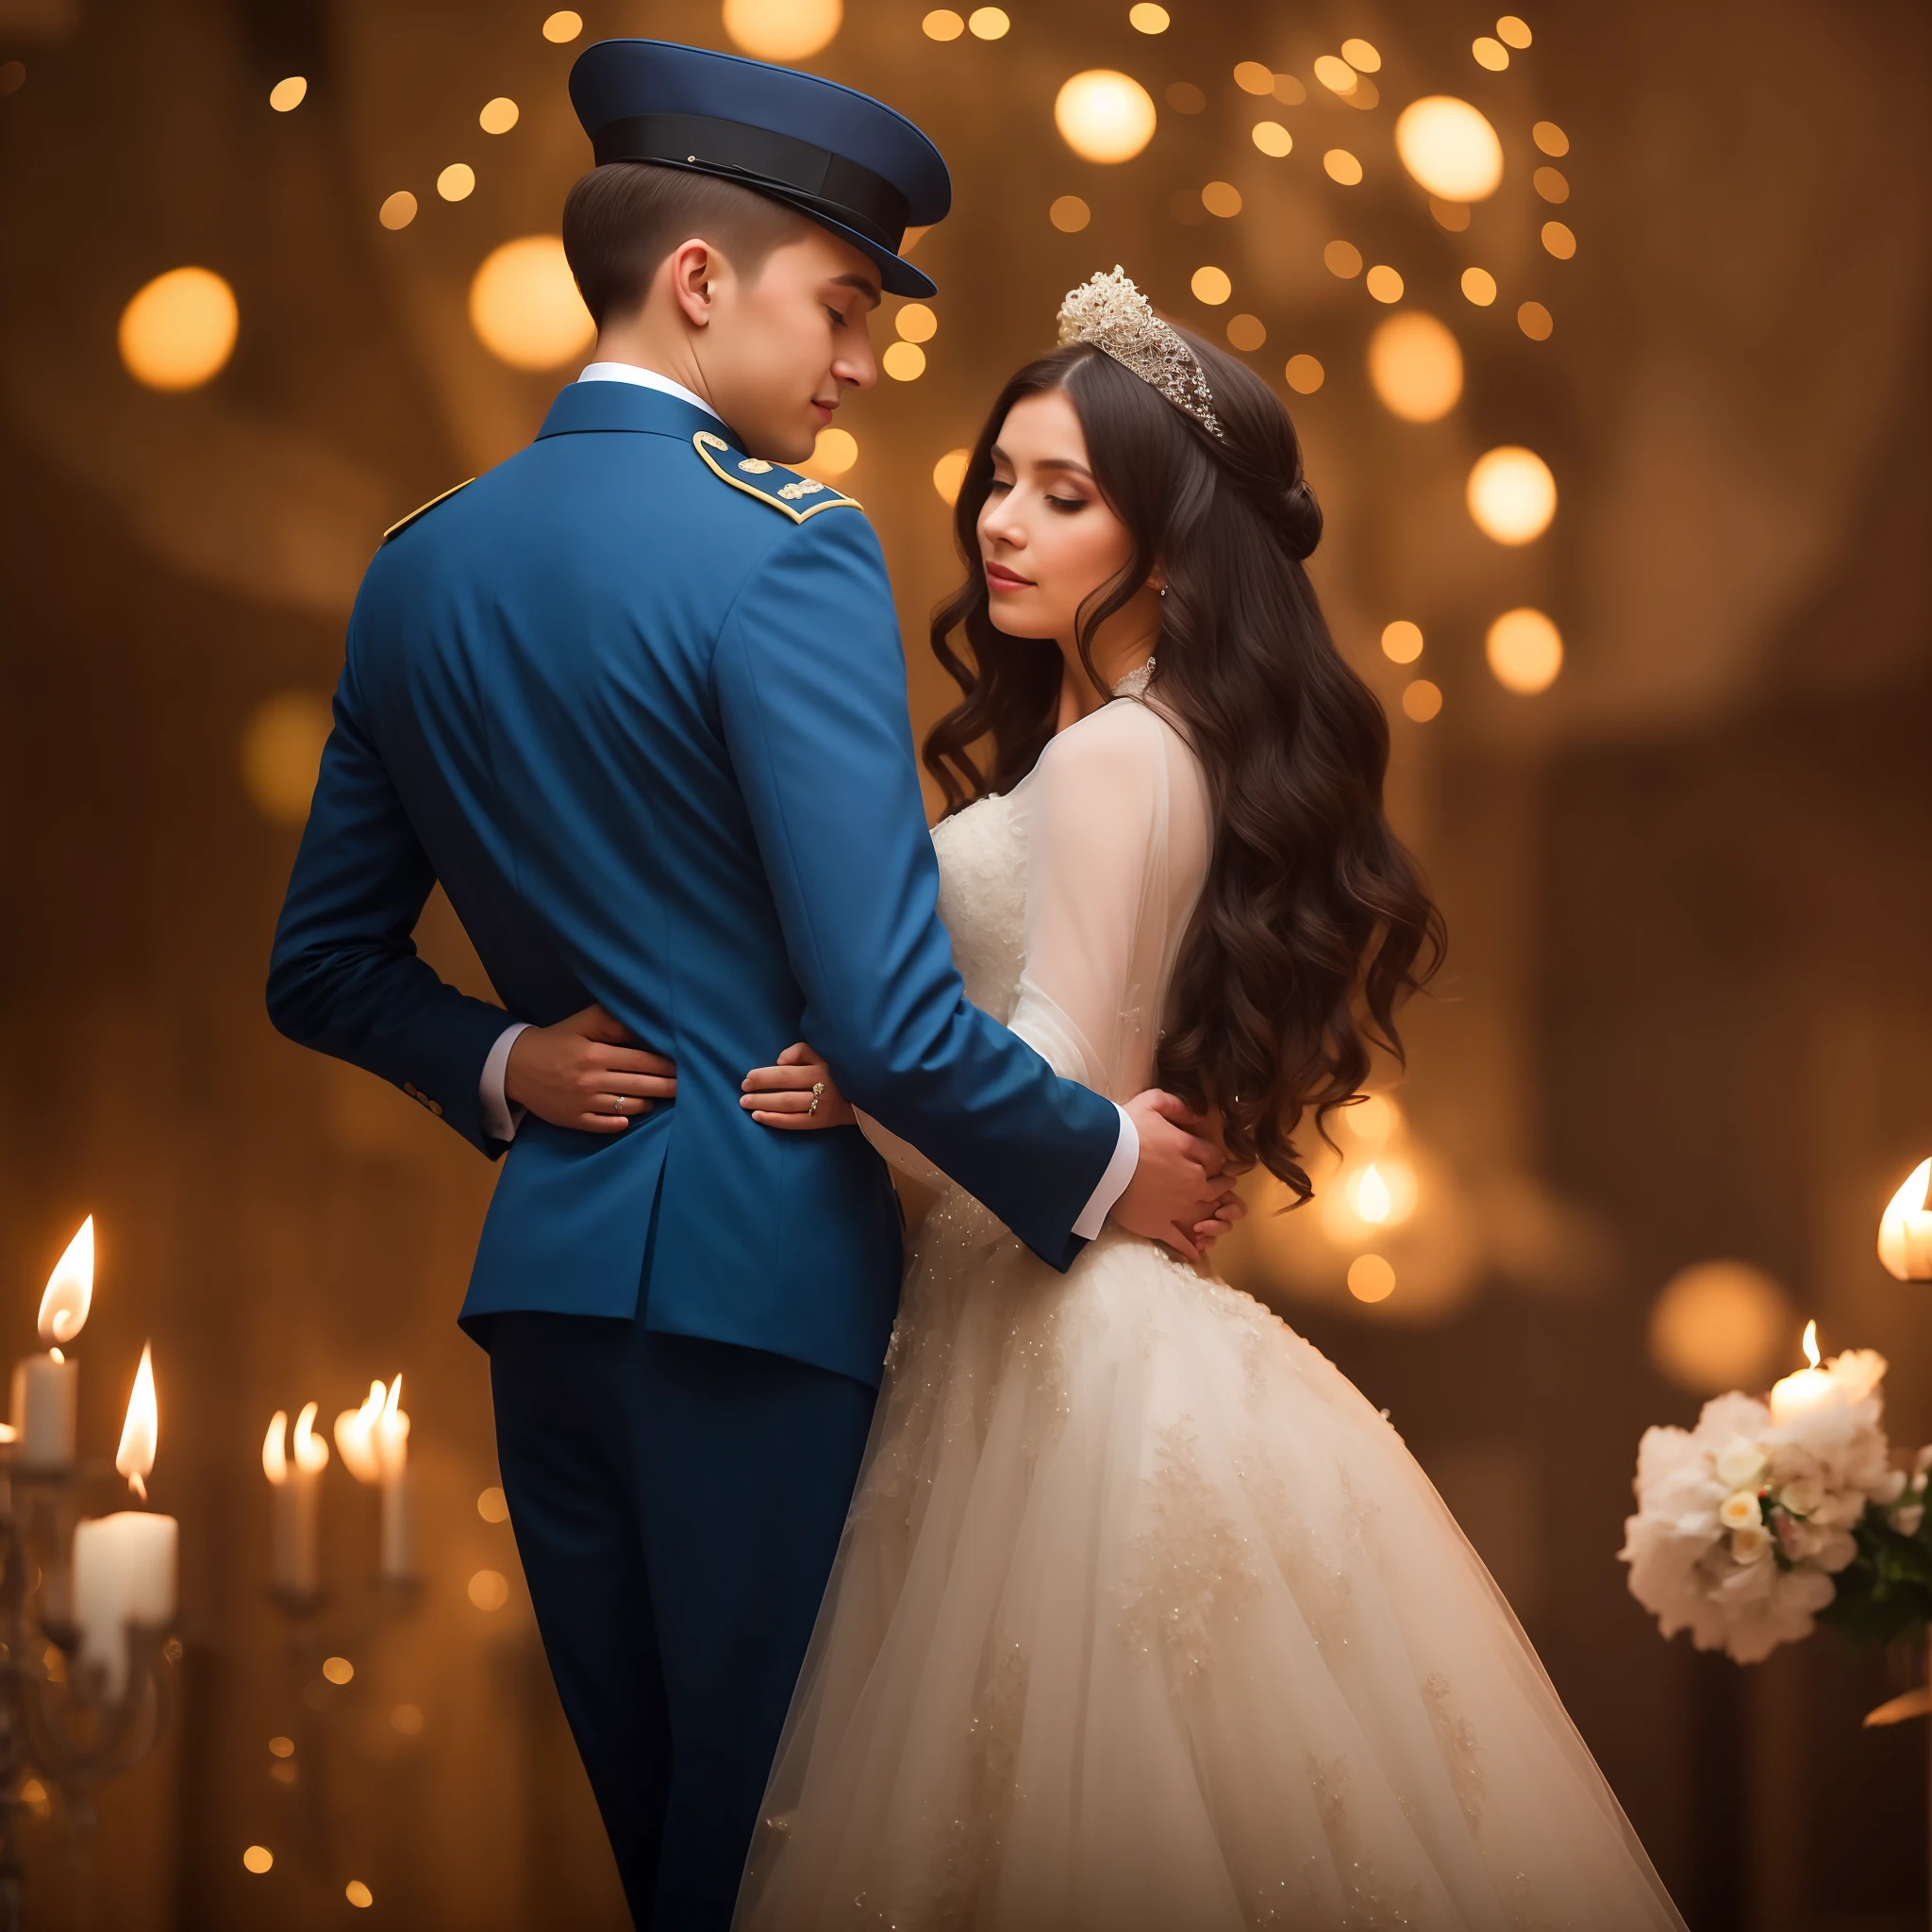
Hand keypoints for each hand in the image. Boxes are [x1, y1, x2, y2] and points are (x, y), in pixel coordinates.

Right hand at [504, 1004, 676, 1134]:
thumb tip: (644, 1024)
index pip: (642, 1061)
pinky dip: (621, 1123)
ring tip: (661, 1099)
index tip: (684, 1066)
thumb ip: (613, 1022)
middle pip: (642, 1086)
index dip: (666, 1065)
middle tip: (687, 1087)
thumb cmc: (555, 1041)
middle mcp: (592, 1080)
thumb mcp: (582, 1023)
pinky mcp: (574, 1120)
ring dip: (648, 1103)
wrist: (515, 1066)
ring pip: (628, 1107)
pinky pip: (605, 1126)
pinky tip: (632, 1118)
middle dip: (668, 1087)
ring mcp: (583, 1103)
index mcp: (596, 1054)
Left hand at [740, 1042, 854, 1129]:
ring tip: (745, 1104)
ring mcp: (822, 1107)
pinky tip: (758, 1117)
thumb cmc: (838, 1069)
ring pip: (787, 1106)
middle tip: (743, 1091)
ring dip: (763, 1105)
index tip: (748, 1077)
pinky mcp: (822, 1122)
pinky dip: (775, 1120)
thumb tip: (779, 1061)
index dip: (764, 1075)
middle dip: (760, 1090)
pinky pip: (795, 1122)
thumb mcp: (823, 1052)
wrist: (866, 1092)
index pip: (786, 1072)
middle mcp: (822, 1087)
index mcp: (821, 1067)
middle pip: (784, 1089)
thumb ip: (800, 1051)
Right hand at [1112, 1090, 1246, 1261]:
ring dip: (1210, 1212)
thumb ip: (1179, 1106)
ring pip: (1204, 1210)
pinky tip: (1195, 1252)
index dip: (1212, 1159)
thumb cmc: (1124, 1127)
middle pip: (1217, 1185)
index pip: (1215, 1157)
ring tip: (1210, 1214)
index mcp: (1192, 1150)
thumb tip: (1198, 1115)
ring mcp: (1178, 1205)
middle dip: (1219, 1183)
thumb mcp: (1153, 1102)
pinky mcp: (1160, 1224)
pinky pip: (1180, 1239)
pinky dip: (1189, 1247)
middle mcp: (1193, 1179)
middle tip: (1219, 1183)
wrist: (1100, 1157)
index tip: (1208, 1160)